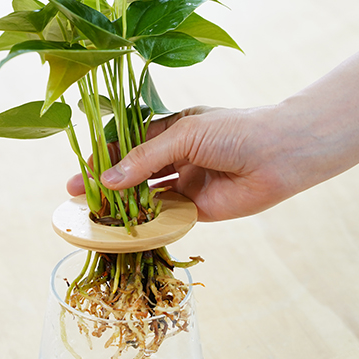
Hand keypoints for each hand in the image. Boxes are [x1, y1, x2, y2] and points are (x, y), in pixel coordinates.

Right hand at [66, 106, 298, 221]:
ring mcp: (186, 184)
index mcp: (172, 130)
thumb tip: (108, 180)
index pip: (128, 142)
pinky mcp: (198, 210)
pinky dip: (145, 223)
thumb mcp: (184, 135)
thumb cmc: (235, 131)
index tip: (81, 170)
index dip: (104, 156)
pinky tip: (125, 228)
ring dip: (122, 205)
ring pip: (146, 196)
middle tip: (77, 196)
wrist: (281, 155)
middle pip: (133, 171)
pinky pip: (165, 217)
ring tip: (94, 214)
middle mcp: (176, 157)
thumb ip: (146, 158)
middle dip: (106, 183)